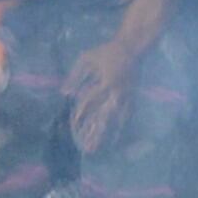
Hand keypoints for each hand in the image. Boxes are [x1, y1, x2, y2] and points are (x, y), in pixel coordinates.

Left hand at [64, 38, 137, 154]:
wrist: (132, 47)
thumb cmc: (107, 52)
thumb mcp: (86, 58)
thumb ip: (75, 76)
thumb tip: (64, 93)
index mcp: (106, 82)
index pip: (91, 101)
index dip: (81, 112)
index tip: (73, 124)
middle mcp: (117, 93)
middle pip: (105, 116)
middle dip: (96, 133)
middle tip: (88, 149)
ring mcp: (126, 97)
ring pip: (116, 120)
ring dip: (107, 134)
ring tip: (99, 148)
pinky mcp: (132, 97)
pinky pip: (126, 116)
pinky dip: (120, 128)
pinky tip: (115, 139)